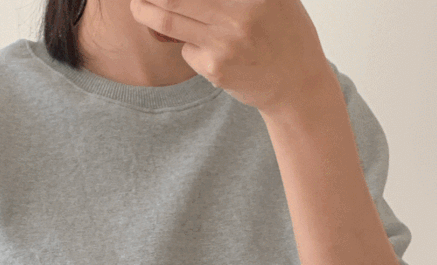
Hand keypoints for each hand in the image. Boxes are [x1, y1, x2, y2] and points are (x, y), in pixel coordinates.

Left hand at [130, 0, 334, 115]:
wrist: (297, 84)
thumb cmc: (285, 33)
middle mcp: (237, 15)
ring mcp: (223, 44)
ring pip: (170, 23)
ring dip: (148, 14)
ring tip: (139, 8)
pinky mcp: (215, 69)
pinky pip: (187, 49)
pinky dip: (188, 44)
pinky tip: (210, 49)